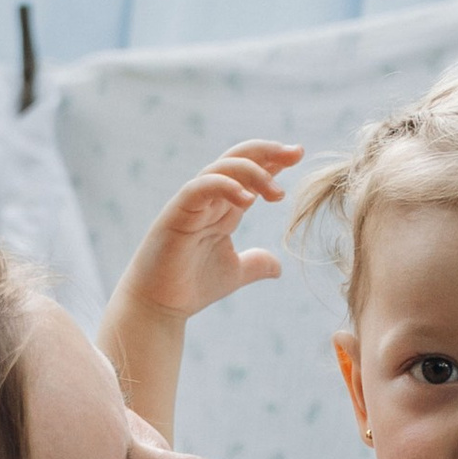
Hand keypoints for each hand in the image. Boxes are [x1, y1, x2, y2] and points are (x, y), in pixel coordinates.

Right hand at [115, 139, 301, 325]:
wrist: (158, 307)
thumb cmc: (190, 287)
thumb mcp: (235, 273)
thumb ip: (256, 264)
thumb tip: (279, 267)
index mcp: (223, 208)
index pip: (250, 173)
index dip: (273, 160)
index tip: (299, 154)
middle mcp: (209, 200)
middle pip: (238, 159)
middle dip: (268, 151)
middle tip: (296, 152)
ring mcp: (192, 203)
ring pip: (222, 168)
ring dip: (253, 173)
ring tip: (277, 194)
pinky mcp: (177, 212)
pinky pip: (201, 187)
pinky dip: (225, 186)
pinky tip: (248, 200)